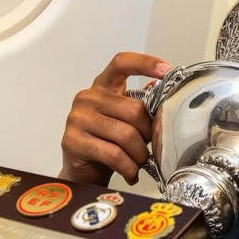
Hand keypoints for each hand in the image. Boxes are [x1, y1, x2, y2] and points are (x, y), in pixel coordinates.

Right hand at [60, 52, 170, 186]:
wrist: (83, 172)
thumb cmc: (108, 143)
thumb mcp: (126, 121)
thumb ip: (141, 105)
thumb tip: (164, 90)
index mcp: (103, 86)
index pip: (121, 63)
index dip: (145, 63)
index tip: (167, 69)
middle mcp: (88, 97)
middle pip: (133, 110)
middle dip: (149, 133)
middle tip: (151, 148)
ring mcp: (77, 118)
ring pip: (126, 134)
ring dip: (140, 155)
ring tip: (141, 163)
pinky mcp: (72, 141)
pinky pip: (113, 154)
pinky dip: (128, 168)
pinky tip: (131, 174)